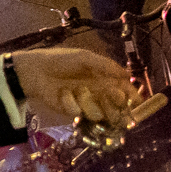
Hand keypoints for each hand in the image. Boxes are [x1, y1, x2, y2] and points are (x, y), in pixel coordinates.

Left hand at [9, 47, 133, 127]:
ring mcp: (86, 104)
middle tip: (110, 95)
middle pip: (117, 108)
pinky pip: (79, 112)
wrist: (34, 70)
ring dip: (92, 103)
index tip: (135, 100)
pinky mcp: (72, 111)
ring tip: (80, 90)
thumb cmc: (60, 60)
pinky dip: (72, 102)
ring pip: (101, 114)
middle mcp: (99, 94)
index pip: (125, 91)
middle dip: (116, 104)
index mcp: (105, 80)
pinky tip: (64, 94)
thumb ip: (106, 66)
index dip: (132, 97)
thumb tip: (127, 75)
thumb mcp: (84, 57)